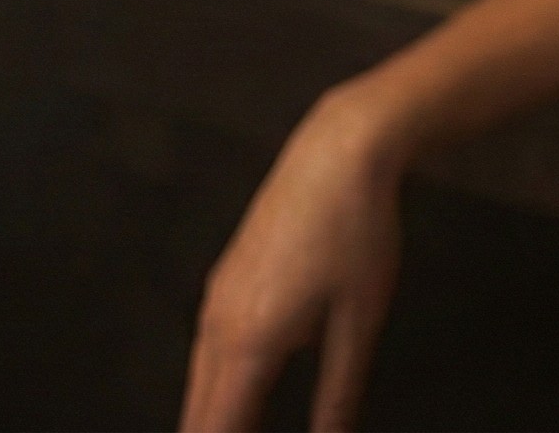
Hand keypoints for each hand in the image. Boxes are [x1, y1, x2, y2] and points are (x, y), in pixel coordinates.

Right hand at [182, 87, 407, 431]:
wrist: (338, 153)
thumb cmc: (357, 232)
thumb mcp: (360, 322)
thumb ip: (339, 393)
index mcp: (249, 342)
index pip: (218, 428)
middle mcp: (217, 324)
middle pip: (197, 413)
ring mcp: (215, 300)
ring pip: (200, 383)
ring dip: (213, 417)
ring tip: (239, 430)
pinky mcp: (224, 282)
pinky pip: (209, 352)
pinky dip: (217, 386)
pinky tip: (241, 395)